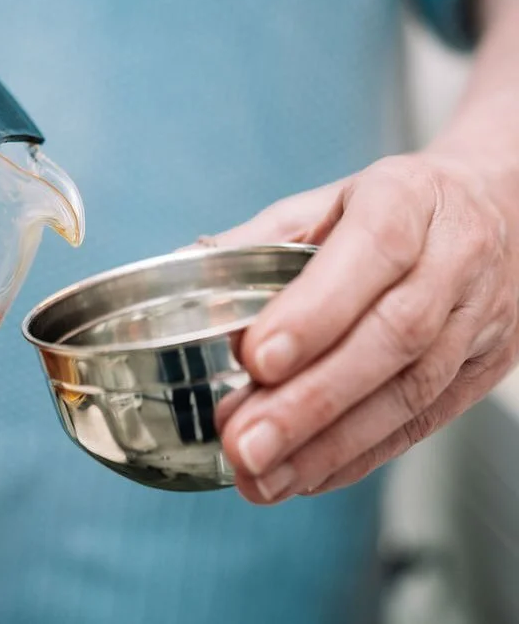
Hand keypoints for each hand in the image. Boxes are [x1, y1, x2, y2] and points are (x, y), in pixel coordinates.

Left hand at [207, 152, 518, 503]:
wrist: (493, 209)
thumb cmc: (392, 207)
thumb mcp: (326, 200)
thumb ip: (260, 238)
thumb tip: (187, 267)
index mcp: (407, 200)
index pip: (372, 252)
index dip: (315, 312)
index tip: (254, 359)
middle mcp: (455, 259)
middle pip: (393, 337)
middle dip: (311, 400)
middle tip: (244, 443)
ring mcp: (479, 319)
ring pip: (411, 391)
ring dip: (328, 444)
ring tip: (261, 475)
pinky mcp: (484, 370)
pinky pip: (425, 422)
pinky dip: (359, 456)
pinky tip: (305, 476)